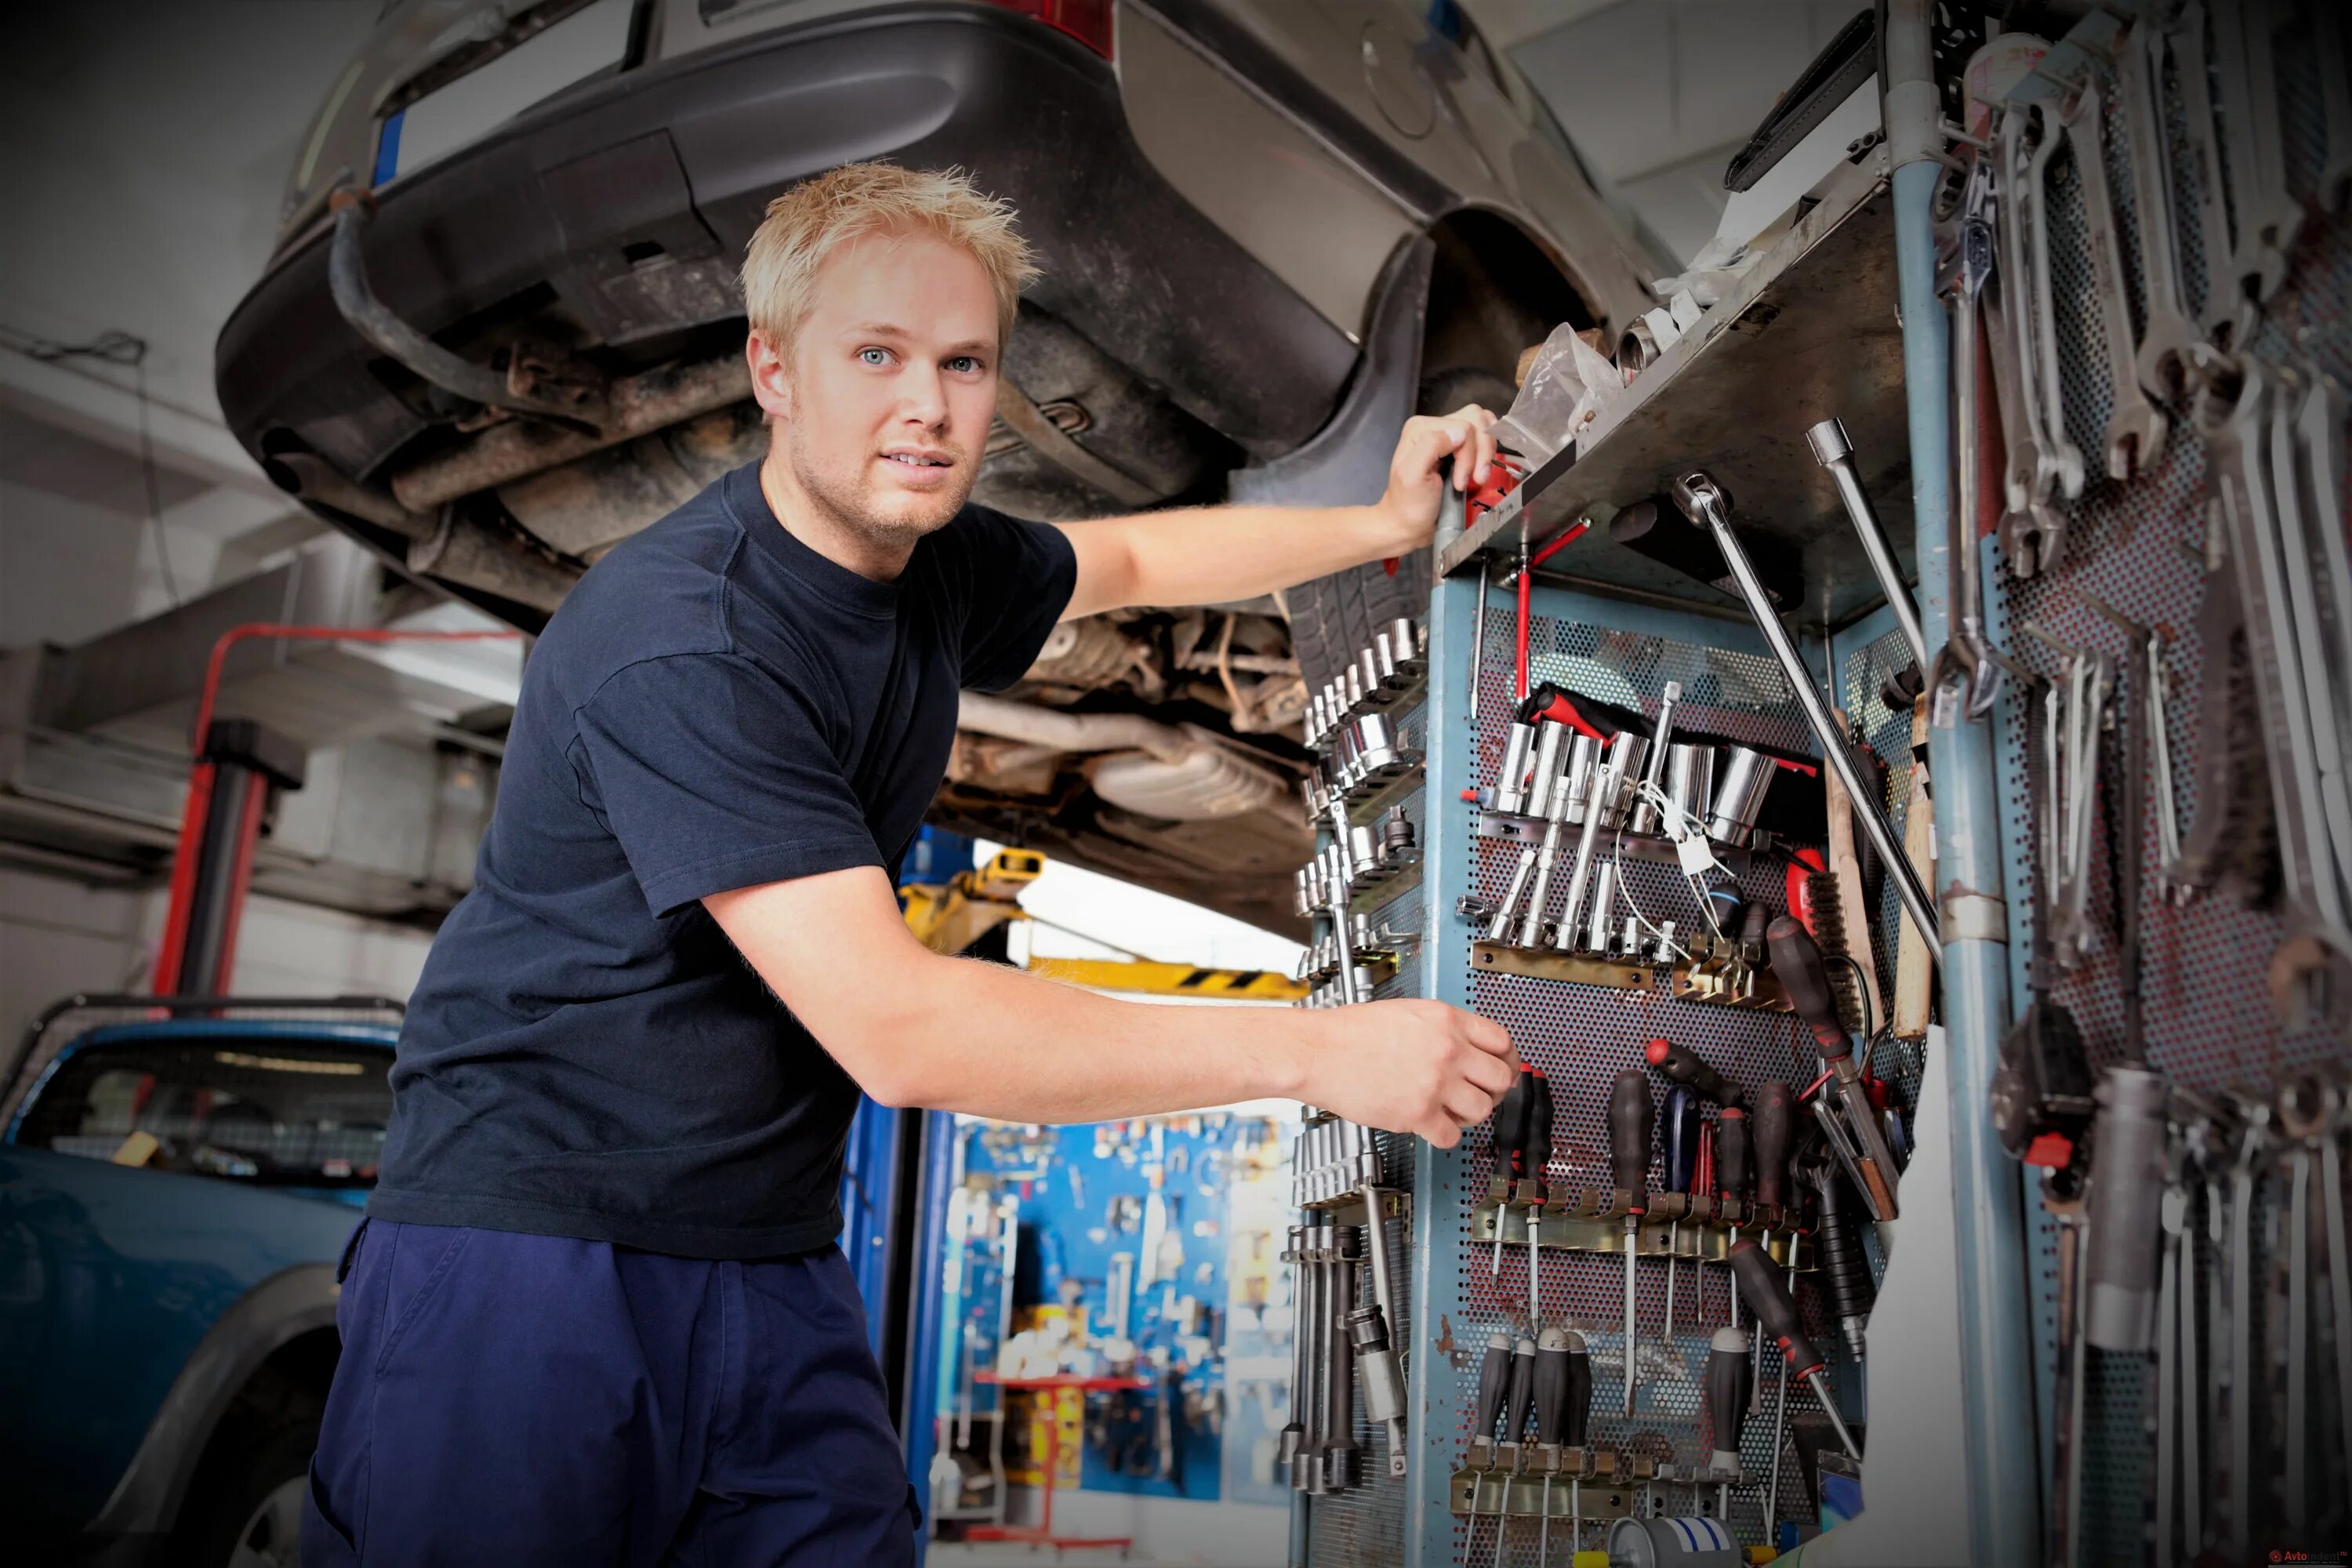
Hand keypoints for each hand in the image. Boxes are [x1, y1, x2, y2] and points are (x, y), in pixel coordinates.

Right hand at [1300, 998, 1517, 1147]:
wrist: (1317, 1051)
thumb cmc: (1350, 1032)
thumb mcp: (1408, 1012)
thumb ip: (1443, 1028)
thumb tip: (1468, 1047)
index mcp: (1446, 1020)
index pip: (1503, 1042)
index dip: (1507, 1060)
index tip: (1502, 1069)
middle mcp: (1447, 1051)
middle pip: (1501, 1078)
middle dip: (1493, 1090)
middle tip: (1479, 1094)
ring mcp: (1435, 1083)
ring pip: (1482, 1110)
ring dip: (1470, 1114)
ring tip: (1451, 1110)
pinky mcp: (1418, 1114)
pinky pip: (1452, 1136)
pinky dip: (1444, 1135)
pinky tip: (1431, 1125)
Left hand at [1371, 404, 1500, 549]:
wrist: (1410, 524)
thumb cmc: (1410, 505)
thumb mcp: (1412, 475)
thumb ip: (1431, 445)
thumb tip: (1461, 431)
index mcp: (1421, 427)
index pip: (1464, 426)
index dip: (1468, 456)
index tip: (1460, 484)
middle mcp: (1435, 426)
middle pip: (1476, 422)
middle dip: (1480, 454)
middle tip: (1474, 480)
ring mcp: (1449, 435)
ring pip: (1484, 426)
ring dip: (1486, 455)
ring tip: (1477, 479)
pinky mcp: (1461, 447)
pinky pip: (1484, 436)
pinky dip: (1489, 451)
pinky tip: (1482, 468)